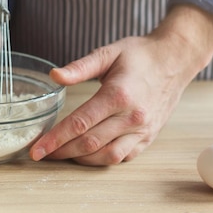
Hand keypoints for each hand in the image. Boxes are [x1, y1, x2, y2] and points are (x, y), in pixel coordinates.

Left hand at [29, 6, 212, 165]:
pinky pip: (123, 157)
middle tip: (40, 154)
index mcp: (118, 95)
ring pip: (106, 156)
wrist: (176, 60)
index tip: (36, 149)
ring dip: (80, 160)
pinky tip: (87, 154)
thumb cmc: (140, 55)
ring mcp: (142, 130)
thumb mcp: (108, 53)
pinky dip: (102, 159)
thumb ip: (80, 67)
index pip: (80, 123)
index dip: (55, 139)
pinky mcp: (149, 137)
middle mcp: (132, 117)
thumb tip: (54, 75)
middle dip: (61, 152)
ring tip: (61, 154)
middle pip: (89, 143)